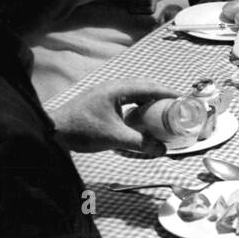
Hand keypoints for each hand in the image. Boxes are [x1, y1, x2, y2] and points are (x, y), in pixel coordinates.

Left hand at [50, 78, 177, 154]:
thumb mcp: (115, 138)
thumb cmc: (82, 130)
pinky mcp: (102, 101)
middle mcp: (113, 87)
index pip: (150, 87)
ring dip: (150, 101)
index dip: (169, 92)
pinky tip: (141, 118)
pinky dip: (139, 106)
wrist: (54, 131)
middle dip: (163, 96)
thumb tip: (162, 150)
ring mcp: (107, 93)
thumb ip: (140, 143)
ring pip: (135, 93)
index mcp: (118, 89)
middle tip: (177, 107)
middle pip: (145, 87)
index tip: (184, 99)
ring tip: (163, 113)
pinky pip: (127, 99)